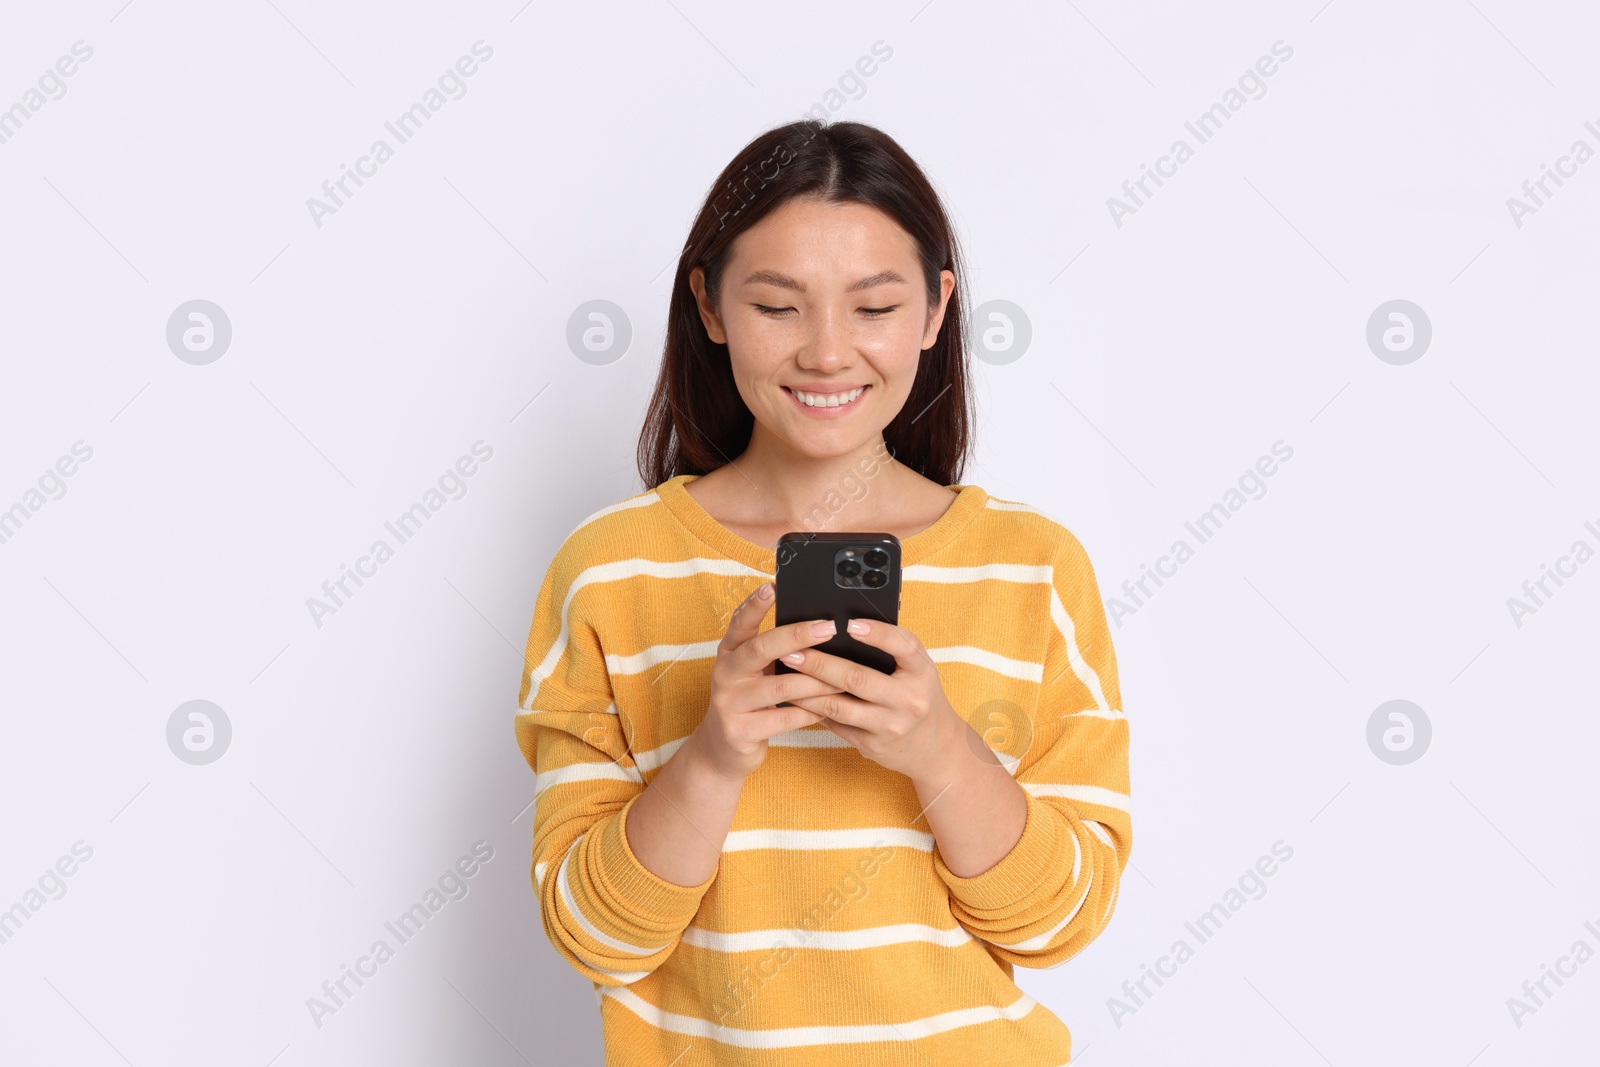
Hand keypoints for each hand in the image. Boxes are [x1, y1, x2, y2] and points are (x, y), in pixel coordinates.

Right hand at [688, 582, 851, 780]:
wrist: (722, 749)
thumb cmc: (748, 701)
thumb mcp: (751, 672)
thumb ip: (771, 652)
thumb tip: (815, 626)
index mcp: (728, 653)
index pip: (739, 622)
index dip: (755, 604)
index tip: (774, 585)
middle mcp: (725, 674)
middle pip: (761, 648)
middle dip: (797, 635)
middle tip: (829, 627)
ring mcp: (730, 703)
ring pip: (781, 686)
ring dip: (817, 681)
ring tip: (844, 676)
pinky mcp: (741, 730)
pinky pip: (785, 718)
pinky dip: (811, 711)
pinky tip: (830, 708)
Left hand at [778, 618, 967, 783]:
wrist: (936, 749)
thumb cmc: (920, 696)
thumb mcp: (918, 670)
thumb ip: (894, 650)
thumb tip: (844, 627)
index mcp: (922, 673)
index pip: (904, 647)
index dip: (877, 634)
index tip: (849, 623)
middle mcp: (908, 701)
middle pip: (857, 679)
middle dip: (820, 663)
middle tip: (792, 650)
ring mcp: (889, 726)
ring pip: (838, 706)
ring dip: (807, 689)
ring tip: (786, 672)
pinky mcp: (872, 746)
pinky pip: (836, 725)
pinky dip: (813, 709)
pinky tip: (796, 696)